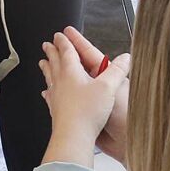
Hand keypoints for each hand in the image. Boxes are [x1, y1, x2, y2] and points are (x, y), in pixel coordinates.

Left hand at [38, 31, 129, 166]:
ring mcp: (56, 96)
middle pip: (54, 62)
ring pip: (49, 77)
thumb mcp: (108, 87)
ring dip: (46, 68)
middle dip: (52, 51)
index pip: (66, 51)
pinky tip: (47, 93)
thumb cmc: (87, 112)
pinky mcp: (55, 110)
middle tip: (47, 44)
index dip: (64, 41)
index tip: (60, 34)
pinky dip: (48, 90)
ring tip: (43, 63)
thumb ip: (117, 71)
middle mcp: (61, 81)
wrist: (73, 136)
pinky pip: (49, 95)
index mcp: (72, 72)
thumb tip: (126, 58)